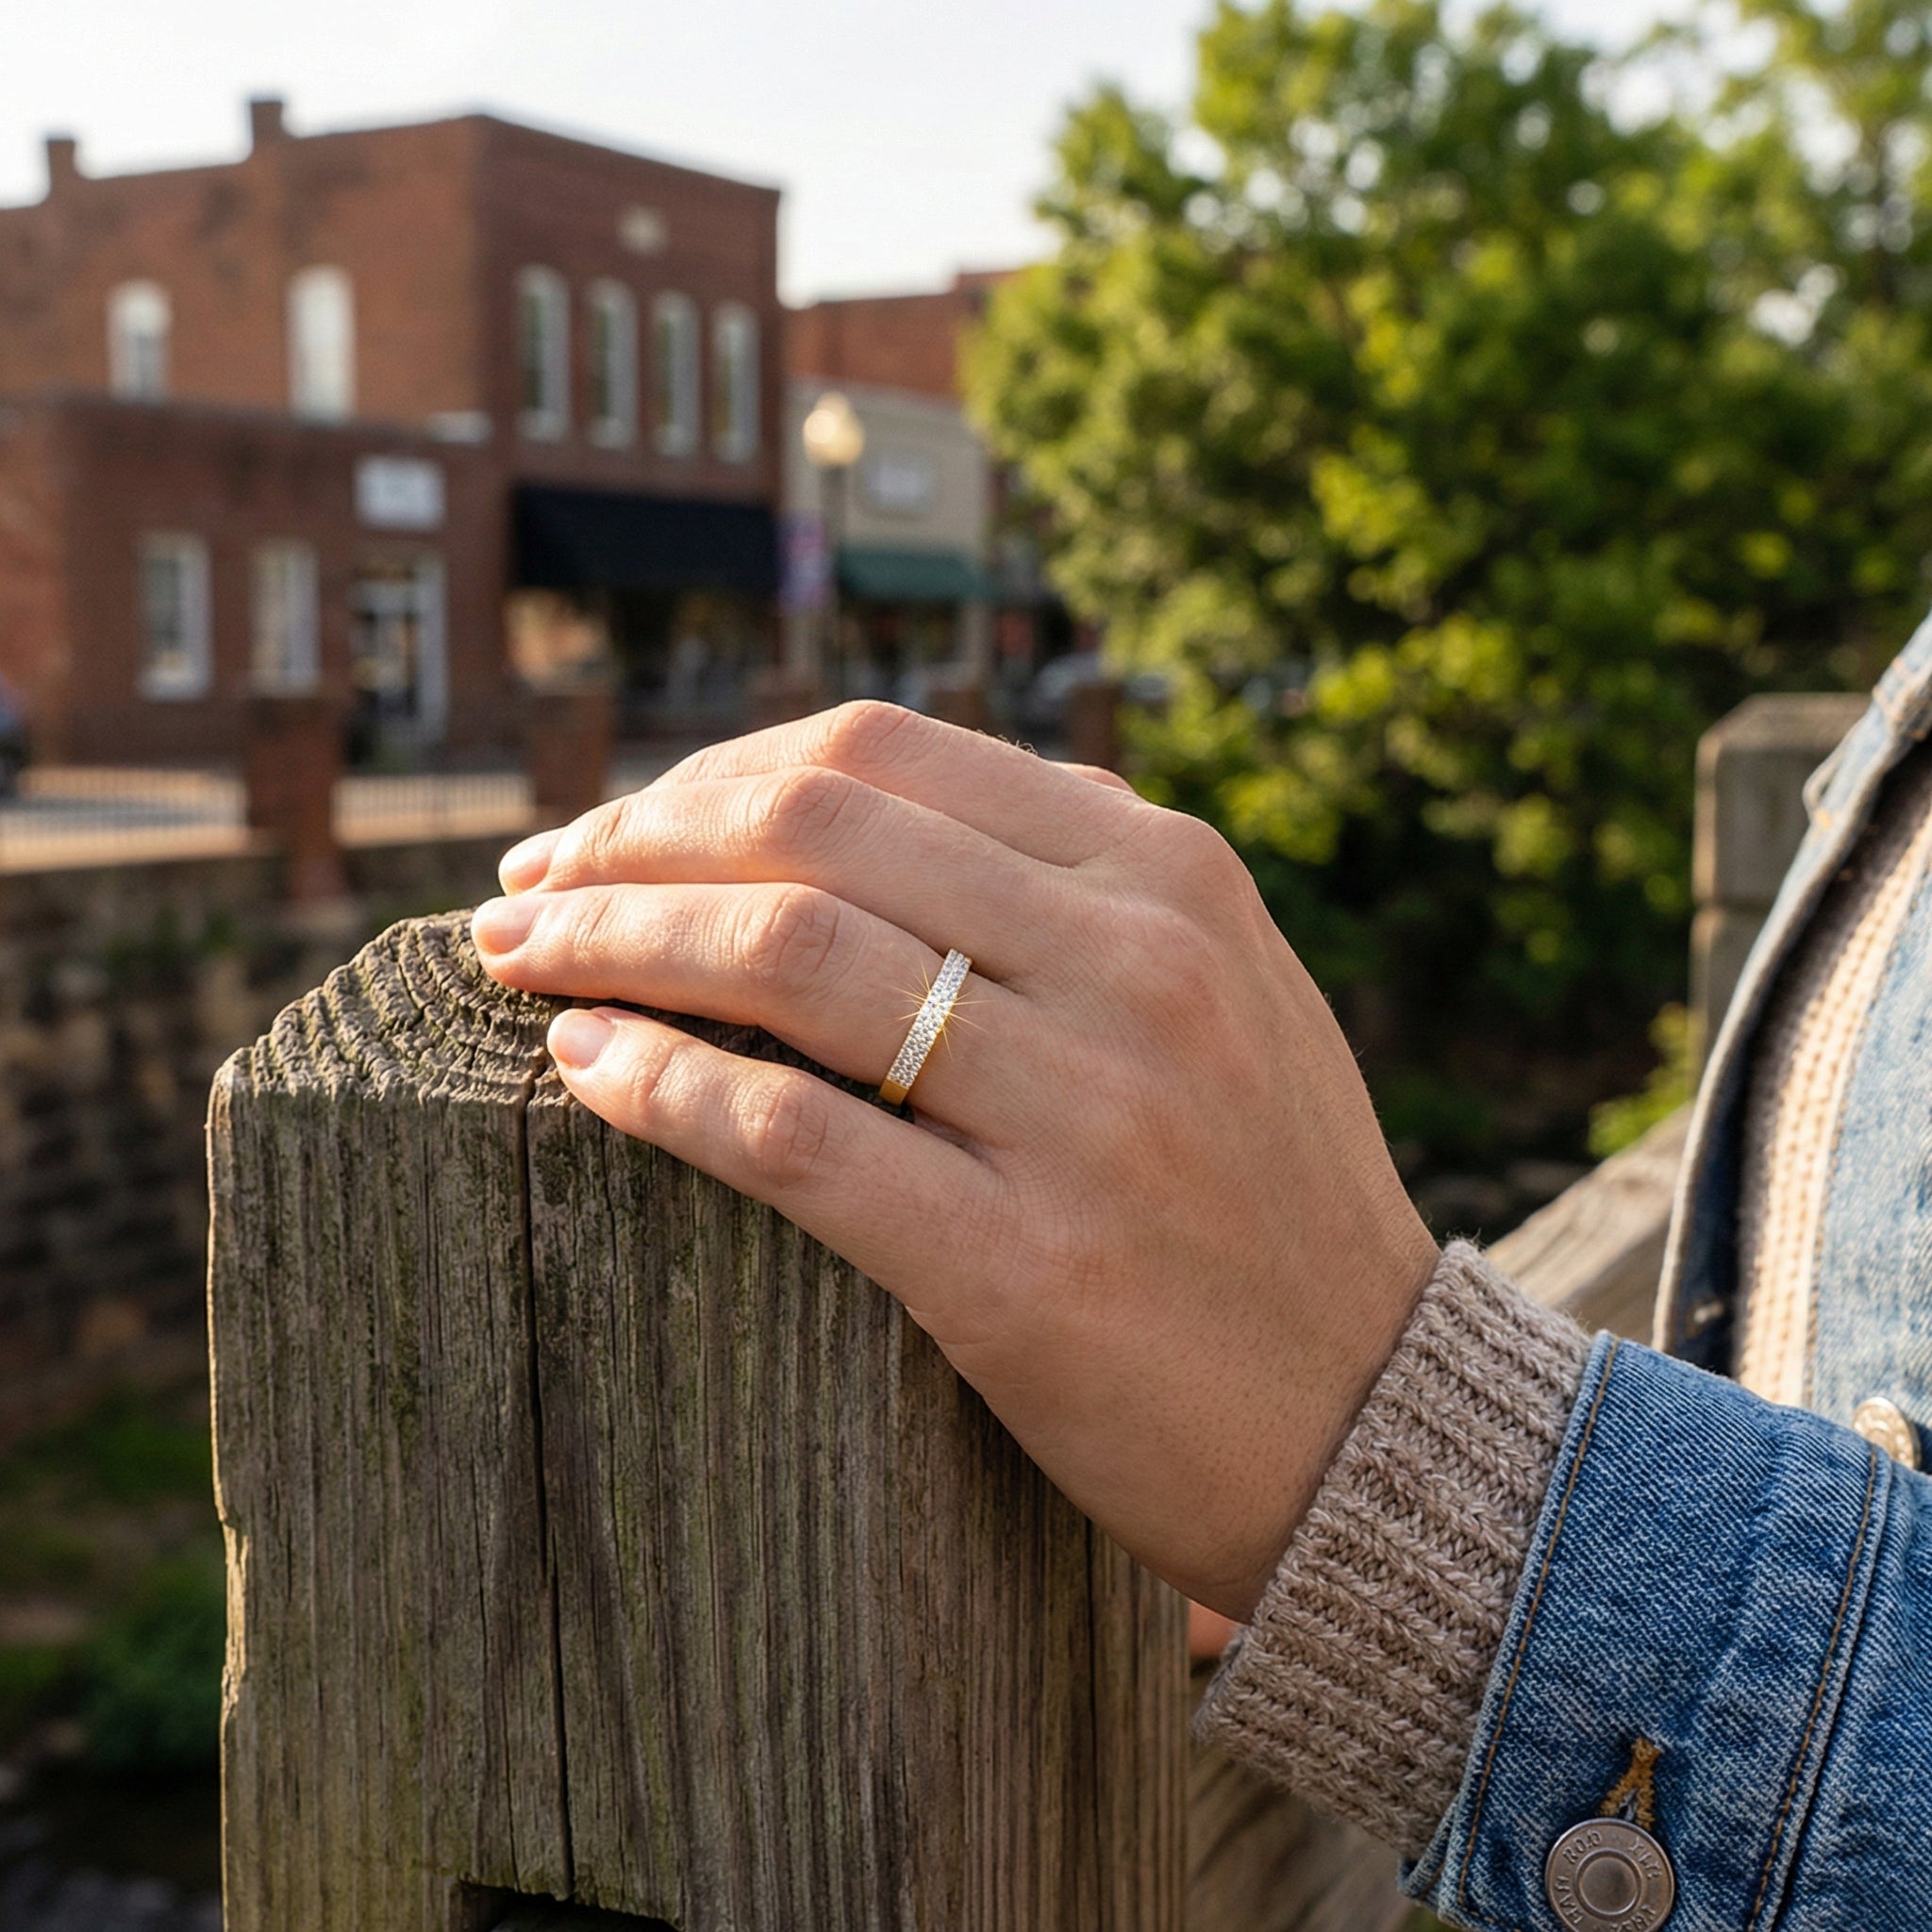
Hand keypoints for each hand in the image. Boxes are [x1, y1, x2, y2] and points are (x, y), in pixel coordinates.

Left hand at [472, 703, 1435, 1619]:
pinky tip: (582, 1069)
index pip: (876, 753)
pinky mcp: (1026, 1270)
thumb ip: (1060, 885)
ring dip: (612, 944)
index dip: (702, 776)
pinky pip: (789, 1139)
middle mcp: (1135, 962)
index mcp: (1168, 871)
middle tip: (526, 893)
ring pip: (785, 959)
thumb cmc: (1259, 1195)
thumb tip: (822, 821)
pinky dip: (656, 1086)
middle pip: (807, 830)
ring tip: (517, 964)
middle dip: (627, 846)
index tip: (608, 832)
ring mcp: (1087, 1113)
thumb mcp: (1210, 985)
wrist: (1373, 1423)